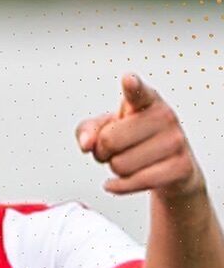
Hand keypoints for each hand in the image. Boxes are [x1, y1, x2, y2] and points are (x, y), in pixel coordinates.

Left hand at [76, 74, 204, 201]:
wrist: (170, 168)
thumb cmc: (135, 141)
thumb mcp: (107, 129)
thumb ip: (87, 130)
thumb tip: (86, 143)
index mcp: (146, 101)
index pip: (138, 93)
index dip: (132, 86)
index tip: (128, 80)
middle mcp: (164, 116)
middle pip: (109, 140)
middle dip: (102, 152)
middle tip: (113, 150)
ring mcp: (176, 141)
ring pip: (120, 164)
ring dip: (115, 169)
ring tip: (128, 161)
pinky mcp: (181, 166)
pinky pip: (136, 181)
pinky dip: (119, 187)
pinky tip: (115, 183)